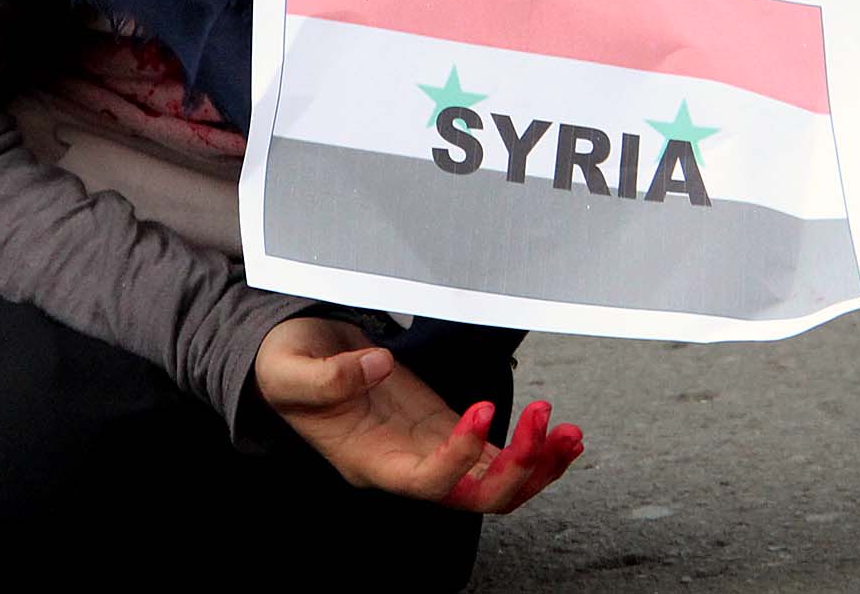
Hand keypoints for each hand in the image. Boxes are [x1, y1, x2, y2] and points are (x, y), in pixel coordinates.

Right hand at [252, 316, 582, 511]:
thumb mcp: (292, 369)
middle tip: (542, 419)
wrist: (295, 361)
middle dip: (516, 468)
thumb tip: (378, 363)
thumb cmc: (288, 370)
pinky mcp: (447, 428)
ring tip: (570, 433)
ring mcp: (431, 451)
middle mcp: (407, 468)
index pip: (426, 481)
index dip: (460, 456)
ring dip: (537, 465)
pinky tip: (561, 432)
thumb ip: (331, 374)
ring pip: (495, 484)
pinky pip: (497, 455)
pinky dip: (533, 447)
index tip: (482, 407)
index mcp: (371, 463)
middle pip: (474, 497)